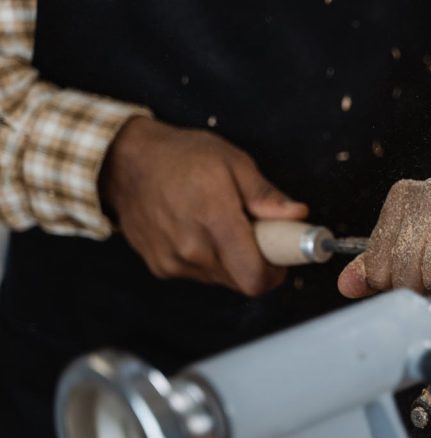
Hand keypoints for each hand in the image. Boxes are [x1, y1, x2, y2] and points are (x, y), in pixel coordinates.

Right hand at [101, 116, 307, 295]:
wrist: (126, 162)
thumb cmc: (183, 157)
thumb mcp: (234, 162)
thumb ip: (266, 196)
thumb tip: (297, 215)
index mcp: (215, 220)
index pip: (254, 276)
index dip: (275, 273)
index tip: (280, 256)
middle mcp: (192, 249)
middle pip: (242, 281)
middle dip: (256, 263)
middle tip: (253, 234)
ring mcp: (173, 261)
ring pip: (221, 279)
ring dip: (232, 261)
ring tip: (221, 226)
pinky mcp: (160, 267)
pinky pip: (199, 274)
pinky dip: (208, 259)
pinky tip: (198, 230)